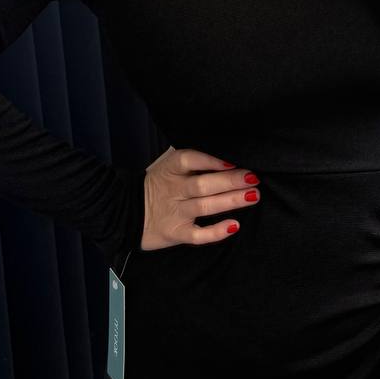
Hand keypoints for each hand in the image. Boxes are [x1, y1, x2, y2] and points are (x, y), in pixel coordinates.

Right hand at [140, 146, 260, 249]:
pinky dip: (216, 232)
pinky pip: (197, 235)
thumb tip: (220, 143)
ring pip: (204, 206)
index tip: (233, 161)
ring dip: (230, 201)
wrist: (126, 212)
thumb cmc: (157, 184)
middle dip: (230, 181)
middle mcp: (174, 190)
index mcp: (171, 169)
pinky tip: (234, 226)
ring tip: (253, 196)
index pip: (190, 159)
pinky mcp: (176, 233)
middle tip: (253, 178)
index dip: (211, 160)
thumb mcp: (166, 165)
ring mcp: (175, 212)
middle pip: (203, 184)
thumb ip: (189, 155)